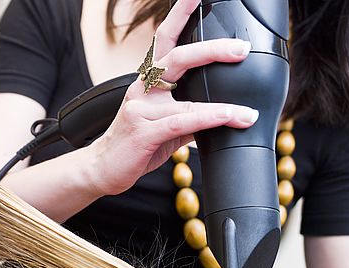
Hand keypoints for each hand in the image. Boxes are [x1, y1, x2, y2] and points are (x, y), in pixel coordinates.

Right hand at [87, 0, 258, 195]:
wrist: (101, 170)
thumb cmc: (132, 146)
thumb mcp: (165, 126)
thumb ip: (190, 115)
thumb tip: (222, 113)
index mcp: (147, 81)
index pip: (164, 40)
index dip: (179, 15)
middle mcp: (142, 89)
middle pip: (177, 57)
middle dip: (211, 49)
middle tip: (241, 48)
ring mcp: (141, 109)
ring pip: (186, 95)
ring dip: (222, 103)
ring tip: (246, 110)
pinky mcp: (144, 132)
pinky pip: (183, 120)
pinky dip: (209, 118)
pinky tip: (229, 118)